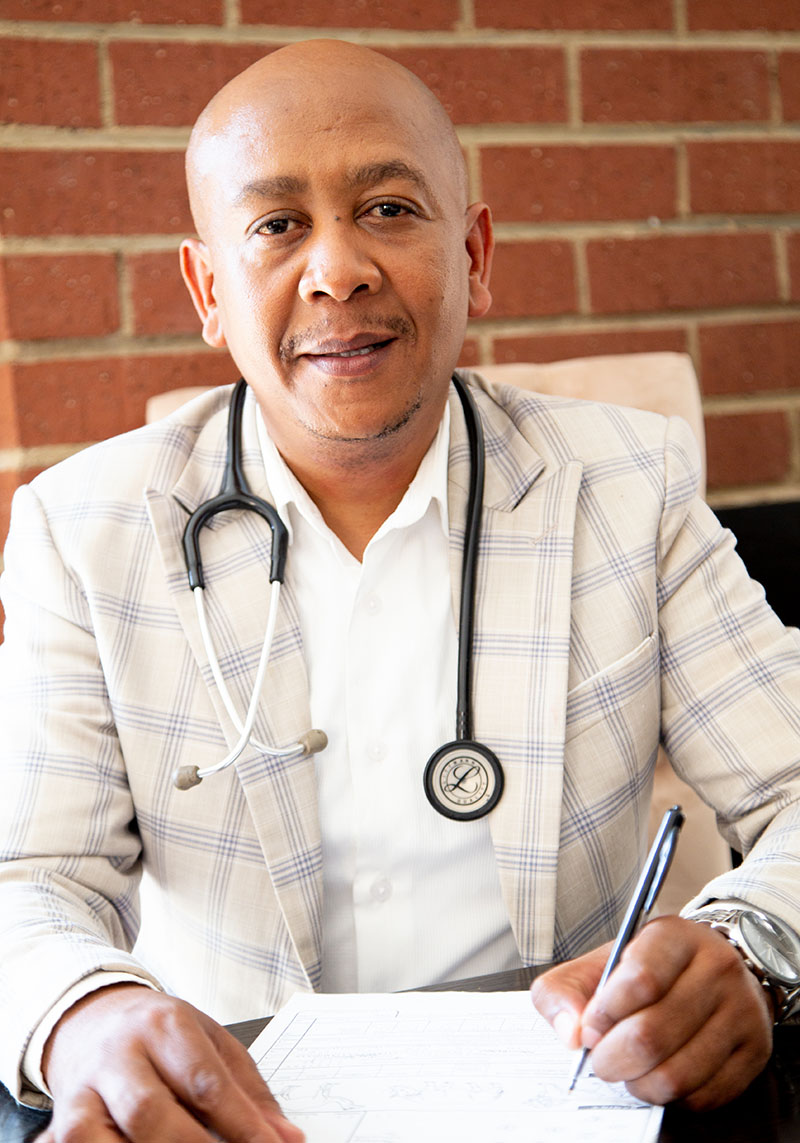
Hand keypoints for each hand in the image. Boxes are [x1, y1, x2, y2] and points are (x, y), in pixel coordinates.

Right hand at [40, 983, 303, 1141]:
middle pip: (150, 1111)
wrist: (91, 1020)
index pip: (205, 1081)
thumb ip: (249, 1092)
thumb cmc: (160, 1035)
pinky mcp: (62, 1118)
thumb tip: (287, 1137)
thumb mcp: (211, 1043)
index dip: (240, 1124)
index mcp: (166, 1026)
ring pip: (99, 1135)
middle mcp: (120, 1054)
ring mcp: (84, 1089)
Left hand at [531, 915, 772, 1109]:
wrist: (709, 971)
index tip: (589, 1029)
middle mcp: (716, 968)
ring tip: (629, 1070)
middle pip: (652, 1035)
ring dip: (639, 1084)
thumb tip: (570, 1032)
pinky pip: (703, 1095)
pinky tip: (660, 1075)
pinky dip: (671, 1097)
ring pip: (677, 1073)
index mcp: (674, 936)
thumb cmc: (647, 970)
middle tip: (601, 1060)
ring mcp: (741, 1010)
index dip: (604, 1015)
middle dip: (612, 1059)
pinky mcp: (755, 1051)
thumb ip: (565, 990)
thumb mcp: (600, 963)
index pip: (639, 980)